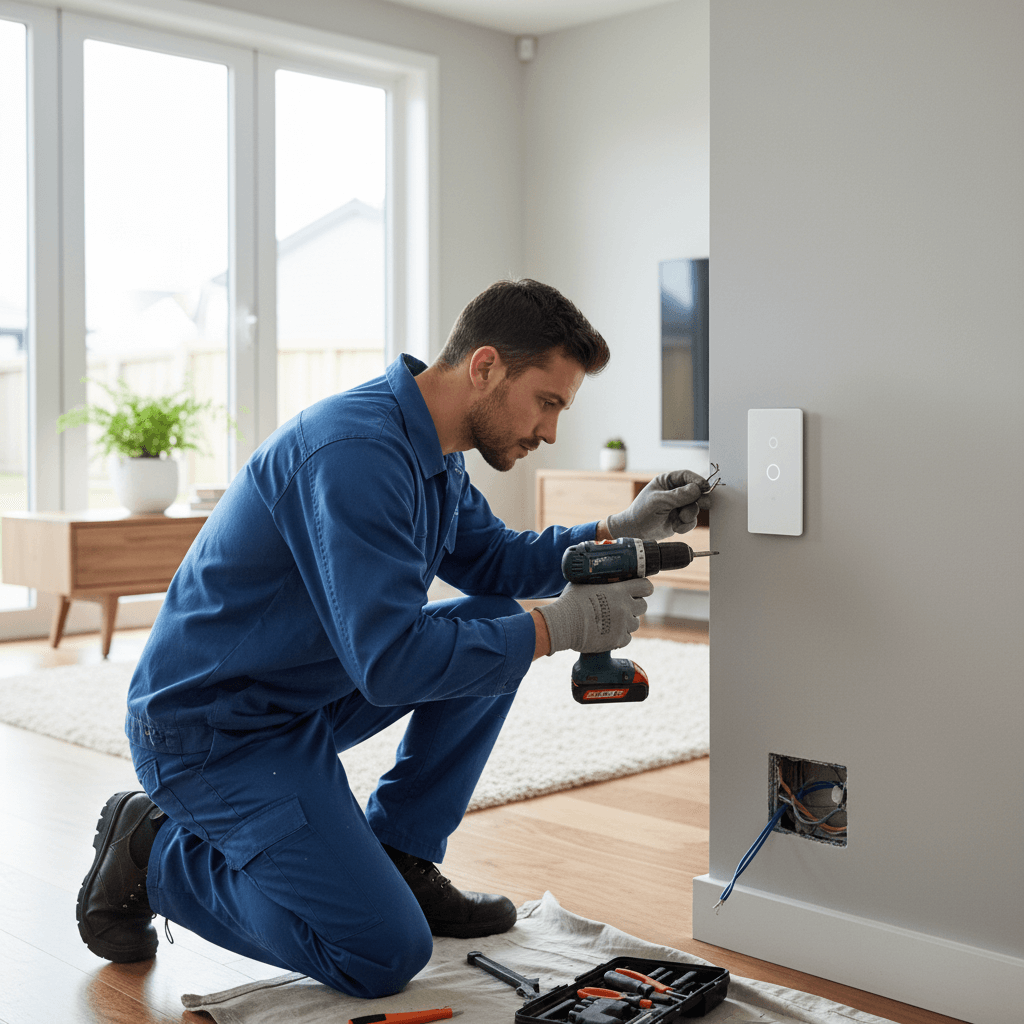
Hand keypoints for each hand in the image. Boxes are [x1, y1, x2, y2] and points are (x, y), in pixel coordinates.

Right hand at [537, 577, 653, 654]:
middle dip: (635, 605)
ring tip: (611, 621)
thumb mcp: (584, 583)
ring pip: (635, 623)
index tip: (639, 589)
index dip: (644, 588)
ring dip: (626, 621)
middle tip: (622, 606)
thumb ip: (597, 580)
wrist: (563, 624)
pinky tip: (607, 632)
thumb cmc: (571, 601)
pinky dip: (619, 636)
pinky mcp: (618, 640)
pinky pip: (626, 638)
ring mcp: (623, 625)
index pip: (645, 586)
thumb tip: (596, 574)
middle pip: (643, 605)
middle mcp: (625, 607)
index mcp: (619, 590)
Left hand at [606, 469, 710, 540]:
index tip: (705, 487)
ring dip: (688, 515)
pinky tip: (675, 527)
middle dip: (699, 499)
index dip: (697, 480)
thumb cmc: (642, 512)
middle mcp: (675, 492)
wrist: (636, 532)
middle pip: (696, 492)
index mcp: (667, 482)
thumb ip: (678, 496)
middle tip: (703, 503)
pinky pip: (692, 521)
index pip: (686, 476)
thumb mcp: (659, 501)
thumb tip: (697, 489)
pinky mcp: (681, 519)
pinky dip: (685, 525)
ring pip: (695, 508)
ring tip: (678, 519)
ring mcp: (679, 506)